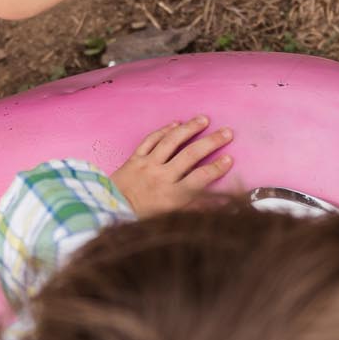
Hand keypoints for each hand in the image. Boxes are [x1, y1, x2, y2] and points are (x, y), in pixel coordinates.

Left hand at [111, 116, 234, 216]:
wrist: (108, 213)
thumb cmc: (141, 220)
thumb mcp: (170, 219)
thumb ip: (193, 209)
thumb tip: (218, 204)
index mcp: (172, 196)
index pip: (201, 178)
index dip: (217, 168)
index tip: (230, 159)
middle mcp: (161, 177)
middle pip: (190, 155)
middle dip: (211, 142)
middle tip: (227, 132)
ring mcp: (147, 165)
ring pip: (171, 141)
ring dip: (189, 128)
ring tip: (204, 120)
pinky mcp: (134, 159)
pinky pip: (151, 140)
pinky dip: (164, 130)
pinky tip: (176, 123)